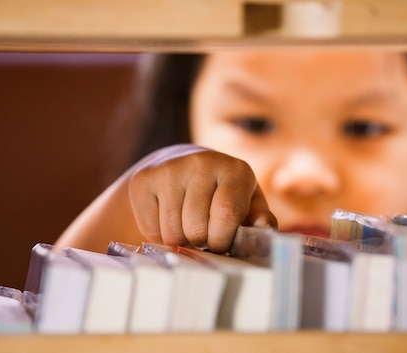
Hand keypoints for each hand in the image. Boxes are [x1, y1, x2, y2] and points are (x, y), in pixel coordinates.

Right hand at [128, 144, 276, 252]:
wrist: (181, 166)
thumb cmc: (222, 194)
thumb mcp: (249, 204)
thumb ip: (261, 220)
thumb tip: (263, 228)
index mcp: (235, 170)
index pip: (226, 213)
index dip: (223, 239)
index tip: (222, 244)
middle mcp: (202, 162)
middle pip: (197, 228)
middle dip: (201, 243)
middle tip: (204, 236)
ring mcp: (170, 169)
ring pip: (172, 233)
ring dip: (181, 242)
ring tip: (188, 228)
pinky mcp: (143, 180)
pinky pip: (151, 230)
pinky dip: (160, 236)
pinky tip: (169, 219)